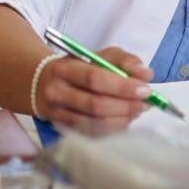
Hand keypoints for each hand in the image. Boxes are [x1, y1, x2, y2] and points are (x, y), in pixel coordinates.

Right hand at [35, 48, 152, 134]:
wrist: (42, 83)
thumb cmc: (77, 67)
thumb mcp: (97, 55)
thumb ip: (123, 60)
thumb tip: (146, 74)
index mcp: (64, 69)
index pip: (94, 78)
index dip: (122, 86)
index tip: (145, 89)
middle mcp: (57, 92)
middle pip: (95, 105)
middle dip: (126, 106)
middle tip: (145, 103)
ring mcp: (58, 114)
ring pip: (95, 123)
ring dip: (122, 119)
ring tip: (137, 110)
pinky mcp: (63, 129)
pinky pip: (93, 133)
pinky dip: (113, 128)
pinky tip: (124, 119)